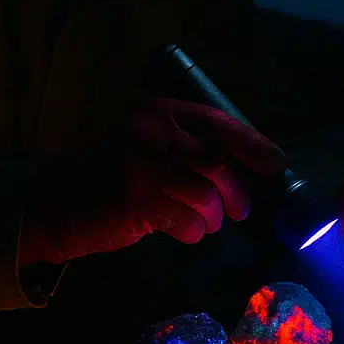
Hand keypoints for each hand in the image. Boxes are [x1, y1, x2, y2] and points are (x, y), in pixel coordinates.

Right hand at [19, 97, 286, 265]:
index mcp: (159, 111)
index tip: (276, 164)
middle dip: (237, 191)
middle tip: (241, 210)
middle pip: (216, 163)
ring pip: (204, 196)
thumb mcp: (154, 149)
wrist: (67, 204)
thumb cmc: (120, 178)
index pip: (217, 122)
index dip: (252, 144)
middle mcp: (150, 131)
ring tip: (204, 223)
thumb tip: (251, 167)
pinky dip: (192, 232)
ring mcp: (140, 166)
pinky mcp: (134, 201)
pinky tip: (181, 231)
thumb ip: (193, 149)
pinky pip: (185, 222)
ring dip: (212, 217)